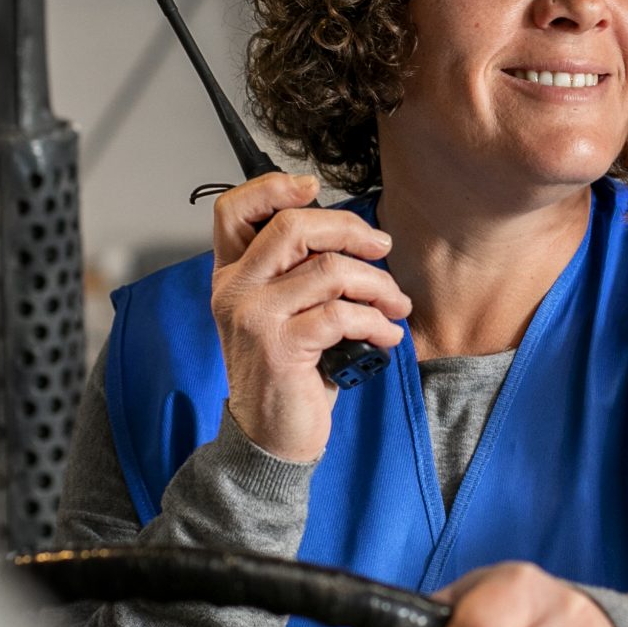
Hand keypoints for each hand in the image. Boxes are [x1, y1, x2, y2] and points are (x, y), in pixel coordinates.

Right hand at [207, 172, 409, 462]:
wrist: (270, 438)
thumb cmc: (287, 373)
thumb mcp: (282, 315)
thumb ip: (297, 273)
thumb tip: (352, 235)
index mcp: (231, 276)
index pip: (234, 211)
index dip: (272, 188)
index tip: (313, 188)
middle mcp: (235, 291)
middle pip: (292, 227)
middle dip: (350, 230)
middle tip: (382, 247)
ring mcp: (254, 318)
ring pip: (329, 270)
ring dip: (377, 285)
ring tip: (395, 305)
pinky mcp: (280, 347)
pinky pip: (342, 314)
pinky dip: (377, 322)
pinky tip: (387, 336)